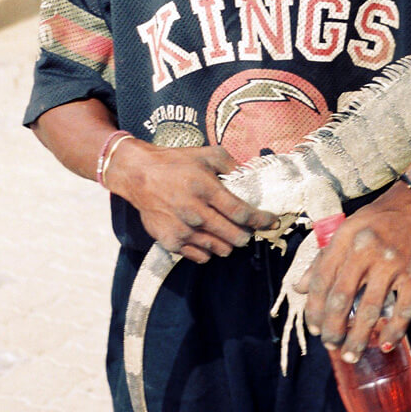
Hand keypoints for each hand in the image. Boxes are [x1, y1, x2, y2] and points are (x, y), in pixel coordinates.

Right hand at [105, 140, 278, 262]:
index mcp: (207, 189)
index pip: (242, 213)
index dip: (261, 220)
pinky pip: (201, 257)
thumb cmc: (175, 163)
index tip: (272, 221)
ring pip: (220, 249)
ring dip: (228, 242)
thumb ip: (231, 164)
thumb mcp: (206, 154)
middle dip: (247, 234)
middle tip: (247, 228)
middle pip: (235, 236)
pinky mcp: (170, 242)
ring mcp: (182, 230)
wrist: (138, 175)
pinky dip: (209, 250)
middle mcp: (195, 213)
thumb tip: (250, 176)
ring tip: (226, 232)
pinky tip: (207, 237)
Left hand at [300, 187, 410, 361]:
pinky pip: (403, 310)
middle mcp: (365, 249)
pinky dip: (394, 331)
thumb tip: (299, 287)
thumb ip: (324, 258)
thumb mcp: (348, 228)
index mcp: (345, 238)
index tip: (314, 328)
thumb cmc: (382, 217)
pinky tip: (385, 344)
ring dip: (358, 338)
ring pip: (370, 310)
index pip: (321, 279)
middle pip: (341, 298)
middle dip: (333, 329)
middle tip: (330, 345)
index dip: (314, 308)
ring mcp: (392, 262)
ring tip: (351, 354)